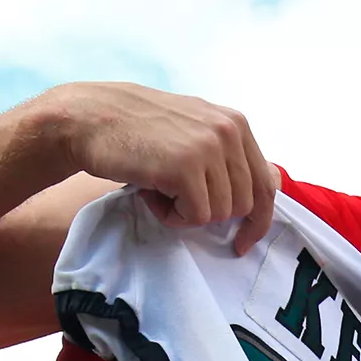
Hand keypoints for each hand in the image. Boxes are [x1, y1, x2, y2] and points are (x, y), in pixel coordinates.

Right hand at [41, 82, 276, 253]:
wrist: (88, 118)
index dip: (258, 220)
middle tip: (175, 195)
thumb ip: (230, 155)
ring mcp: (208, 148)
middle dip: (210, 213)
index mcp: (236, 124)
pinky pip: (196, 217)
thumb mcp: (195, 130)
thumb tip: (272, 184)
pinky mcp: (185, 168)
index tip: (243, 241)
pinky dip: (172, 216)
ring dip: (187, 213)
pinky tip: (151, 193)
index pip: (267, 184)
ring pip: (219, 214)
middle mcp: (229, 132)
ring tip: (159, 187)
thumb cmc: (140, 132)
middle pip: (243, 206)